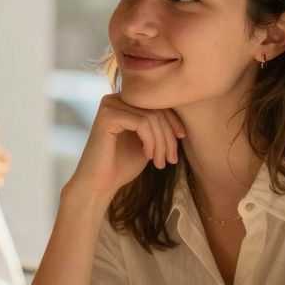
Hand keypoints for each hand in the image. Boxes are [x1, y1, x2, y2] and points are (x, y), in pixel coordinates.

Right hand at [68, 94, 184, 197]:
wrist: (99, 185)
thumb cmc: (122, 166)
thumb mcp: (148, 141)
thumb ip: (159, 125)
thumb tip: (185, 112)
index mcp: (124, 102)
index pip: (157, 103)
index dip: (173, 121)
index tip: (181, 139)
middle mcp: (115, 99)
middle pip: (156, 109)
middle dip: (168, 136)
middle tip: (171, 159)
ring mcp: (109, 105)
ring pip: (151, 117)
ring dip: (161, 143)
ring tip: (160, 162)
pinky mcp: (107, 116)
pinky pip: (141, 123)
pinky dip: (151, 141)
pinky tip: (148, 156)